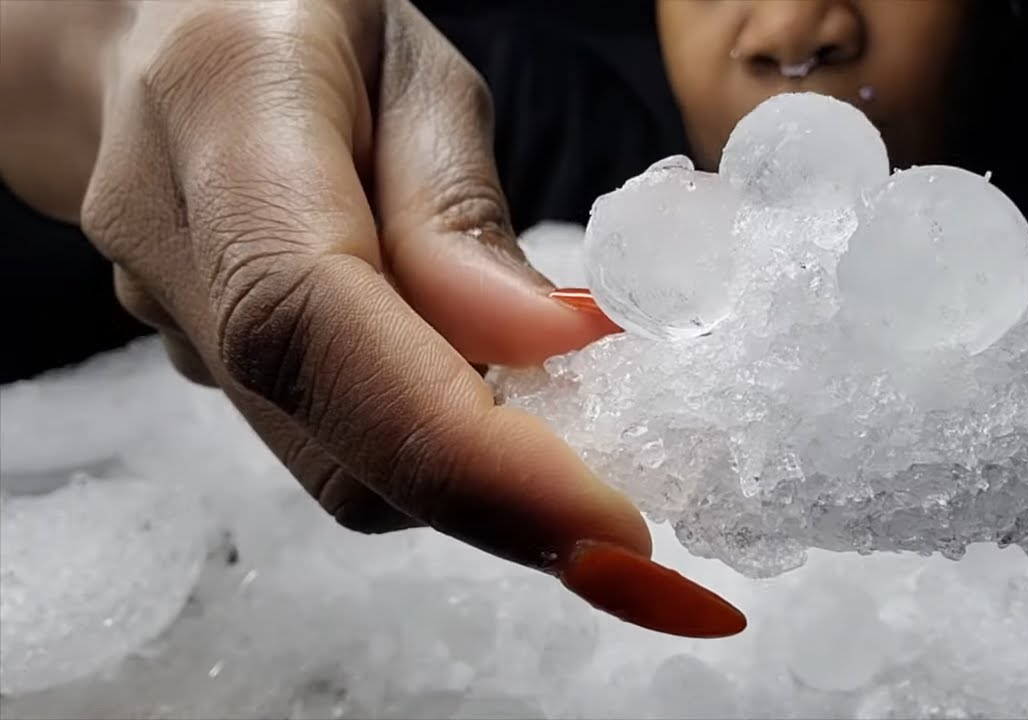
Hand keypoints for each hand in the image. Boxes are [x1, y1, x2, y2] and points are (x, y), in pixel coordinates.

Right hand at [0, 0, 744, 637]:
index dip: (463, 450)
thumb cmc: (308, 21)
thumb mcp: (412, 63)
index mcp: (222, 113)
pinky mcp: (209, 375)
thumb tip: (550, 348)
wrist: (153, 37)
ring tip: (557, 394)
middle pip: (336, 446)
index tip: (611, 529)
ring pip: (340, 472)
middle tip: (627, 471)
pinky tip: (481, 380)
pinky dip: (432, 446)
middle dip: (503, 492)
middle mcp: (167, 247)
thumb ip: (458, 208)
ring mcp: (172, 329)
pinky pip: (335, 448)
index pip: (313, 324)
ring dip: (475, 472)